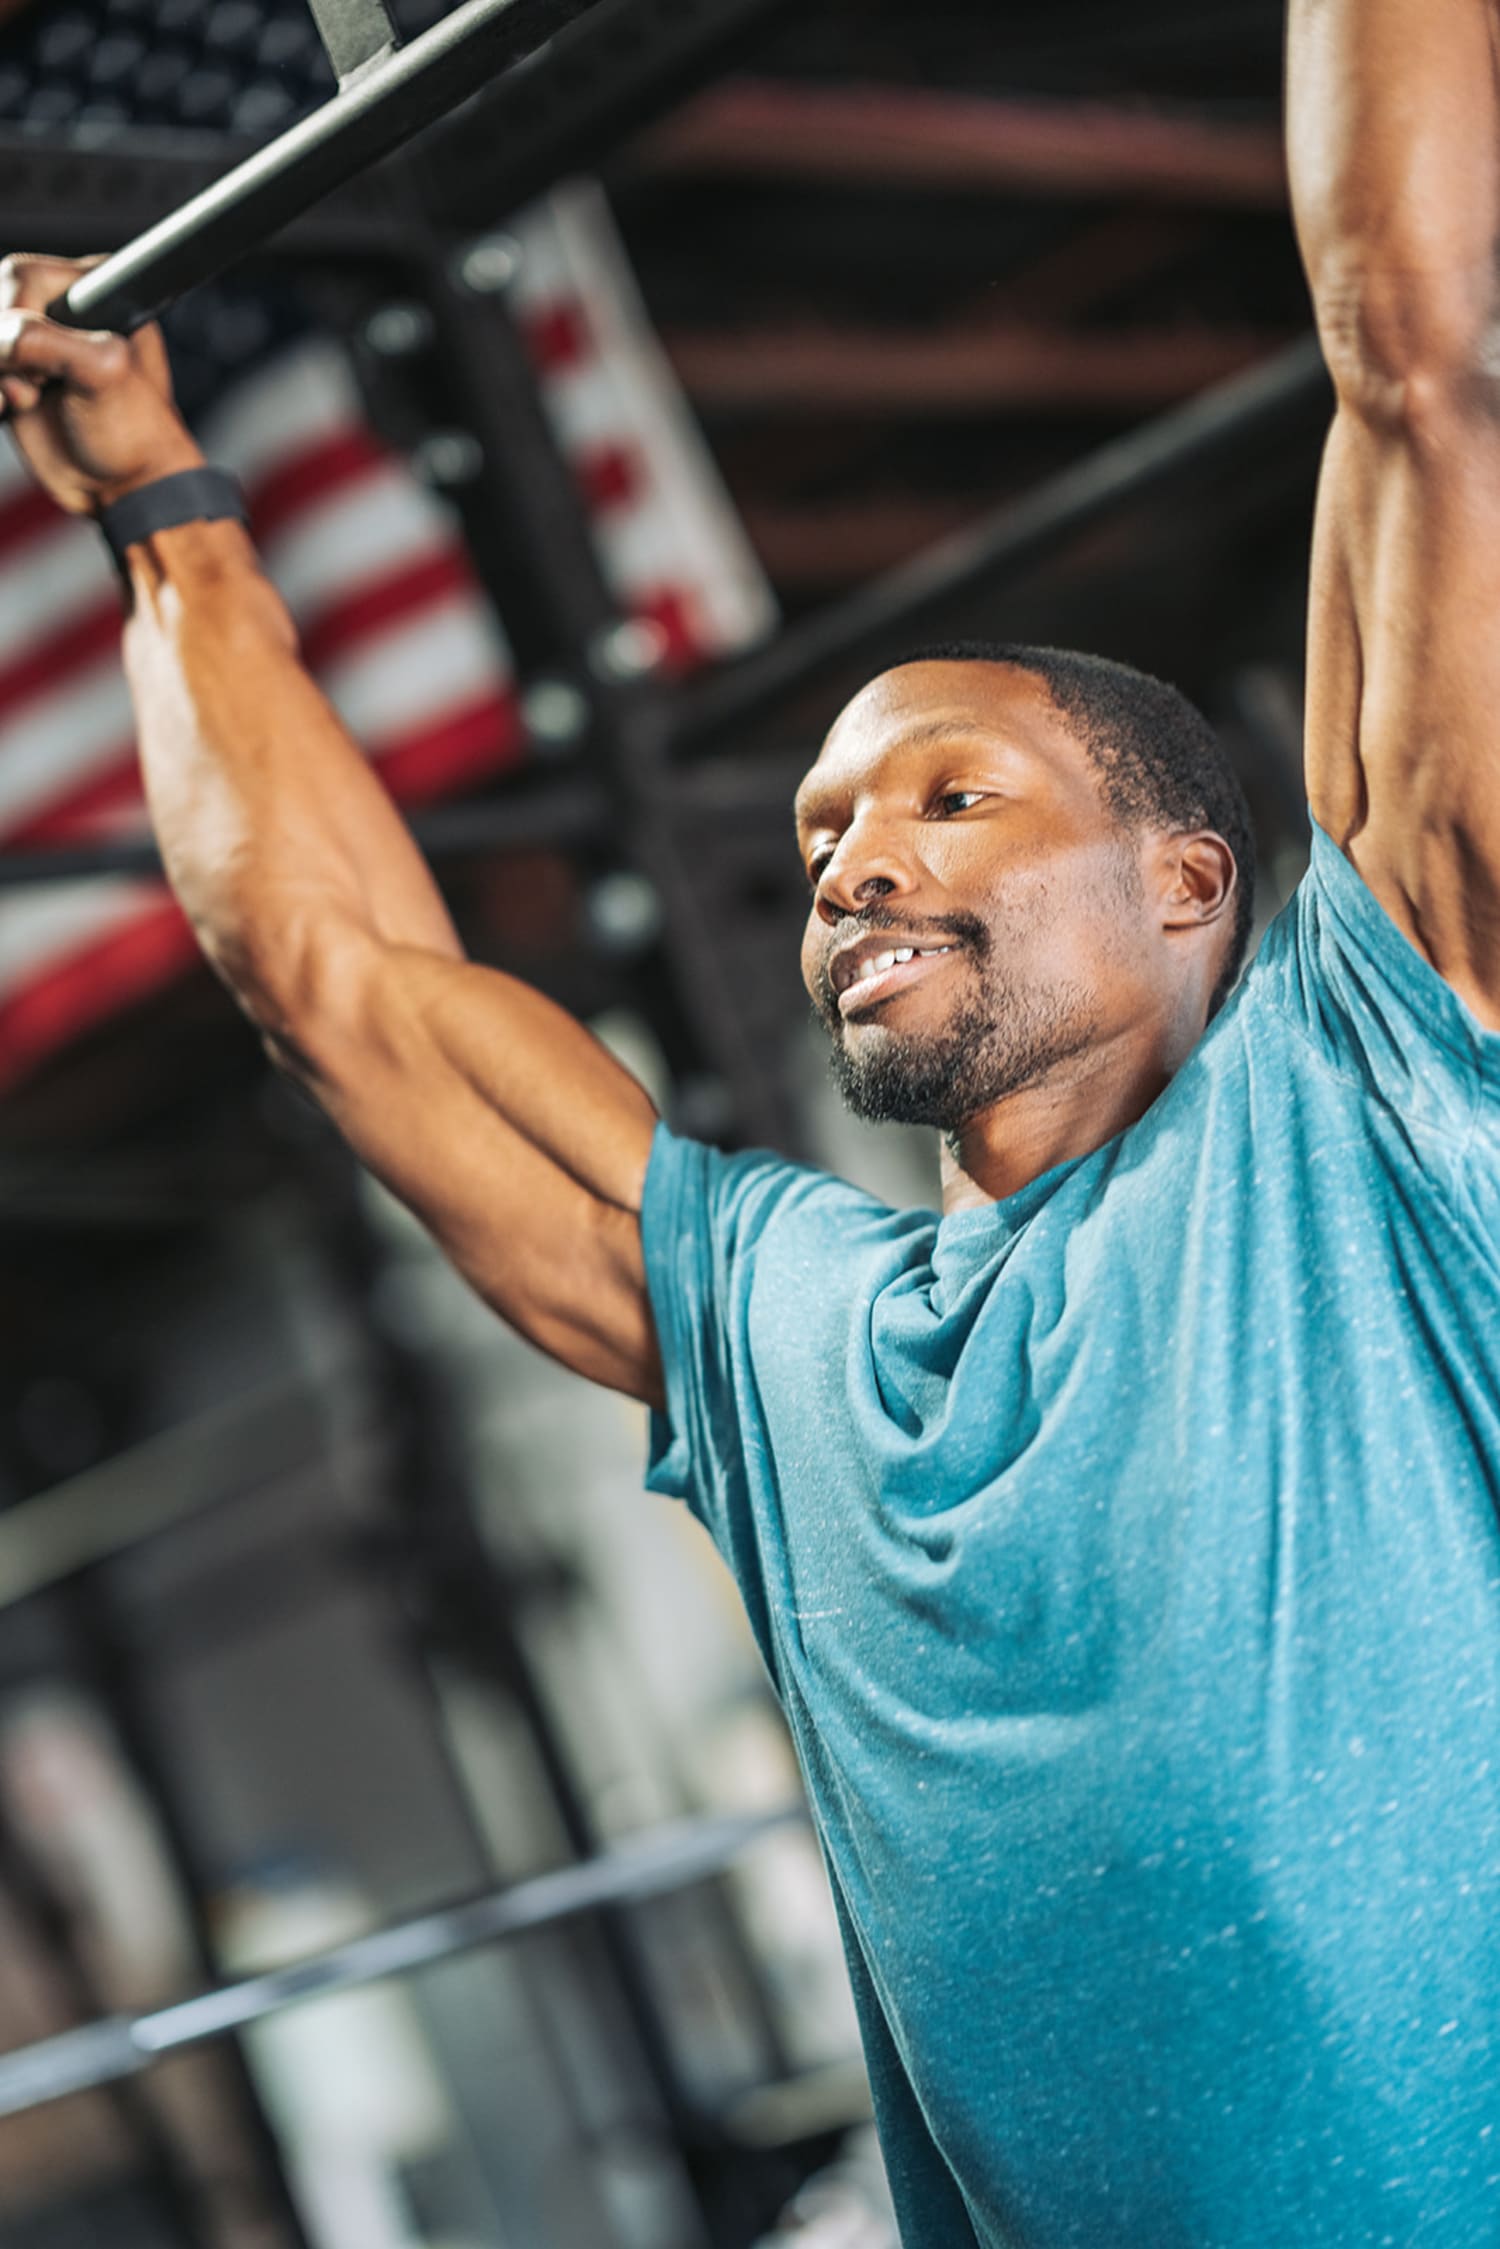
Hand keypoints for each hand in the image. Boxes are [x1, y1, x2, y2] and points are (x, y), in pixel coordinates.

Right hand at [0, 253, 203, 514]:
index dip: (18, 317)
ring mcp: (35, 341)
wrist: (121, 487)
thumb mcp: (103, 374)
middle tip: (36, 387)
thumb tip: (3, 336)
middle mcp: (62, 308)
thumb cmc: (132, 433)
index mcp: (93, 292)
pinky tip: (10, 407)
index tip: (42, 365)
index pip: (23, 277)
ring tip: (27, 400)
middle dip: (4, 350)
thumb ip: (48, 341)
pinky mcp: (13, 371)